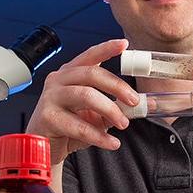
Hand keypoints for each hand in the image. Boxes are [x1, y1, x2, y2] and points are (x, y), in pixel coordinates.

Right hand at [26, 39, 138, 164]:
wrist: (45, 148)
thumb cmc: (68, 126)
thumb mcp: (95, 113)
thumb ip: (116, 106)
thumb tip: (147, 105)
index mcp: (70, 74)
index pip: (89, 56)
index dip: (106, 48)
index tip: (124, 44)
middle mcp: (58, 80)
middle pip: (91, 74)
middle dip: (117, 86)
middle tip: (134, 101)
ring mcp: (51, 97)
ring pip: (85, 95)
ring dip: (110, 110)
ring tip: (123, 123)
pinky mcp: (47, 117)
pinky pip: (78, 125)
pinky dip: (99, 135)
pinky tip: (111, 142)